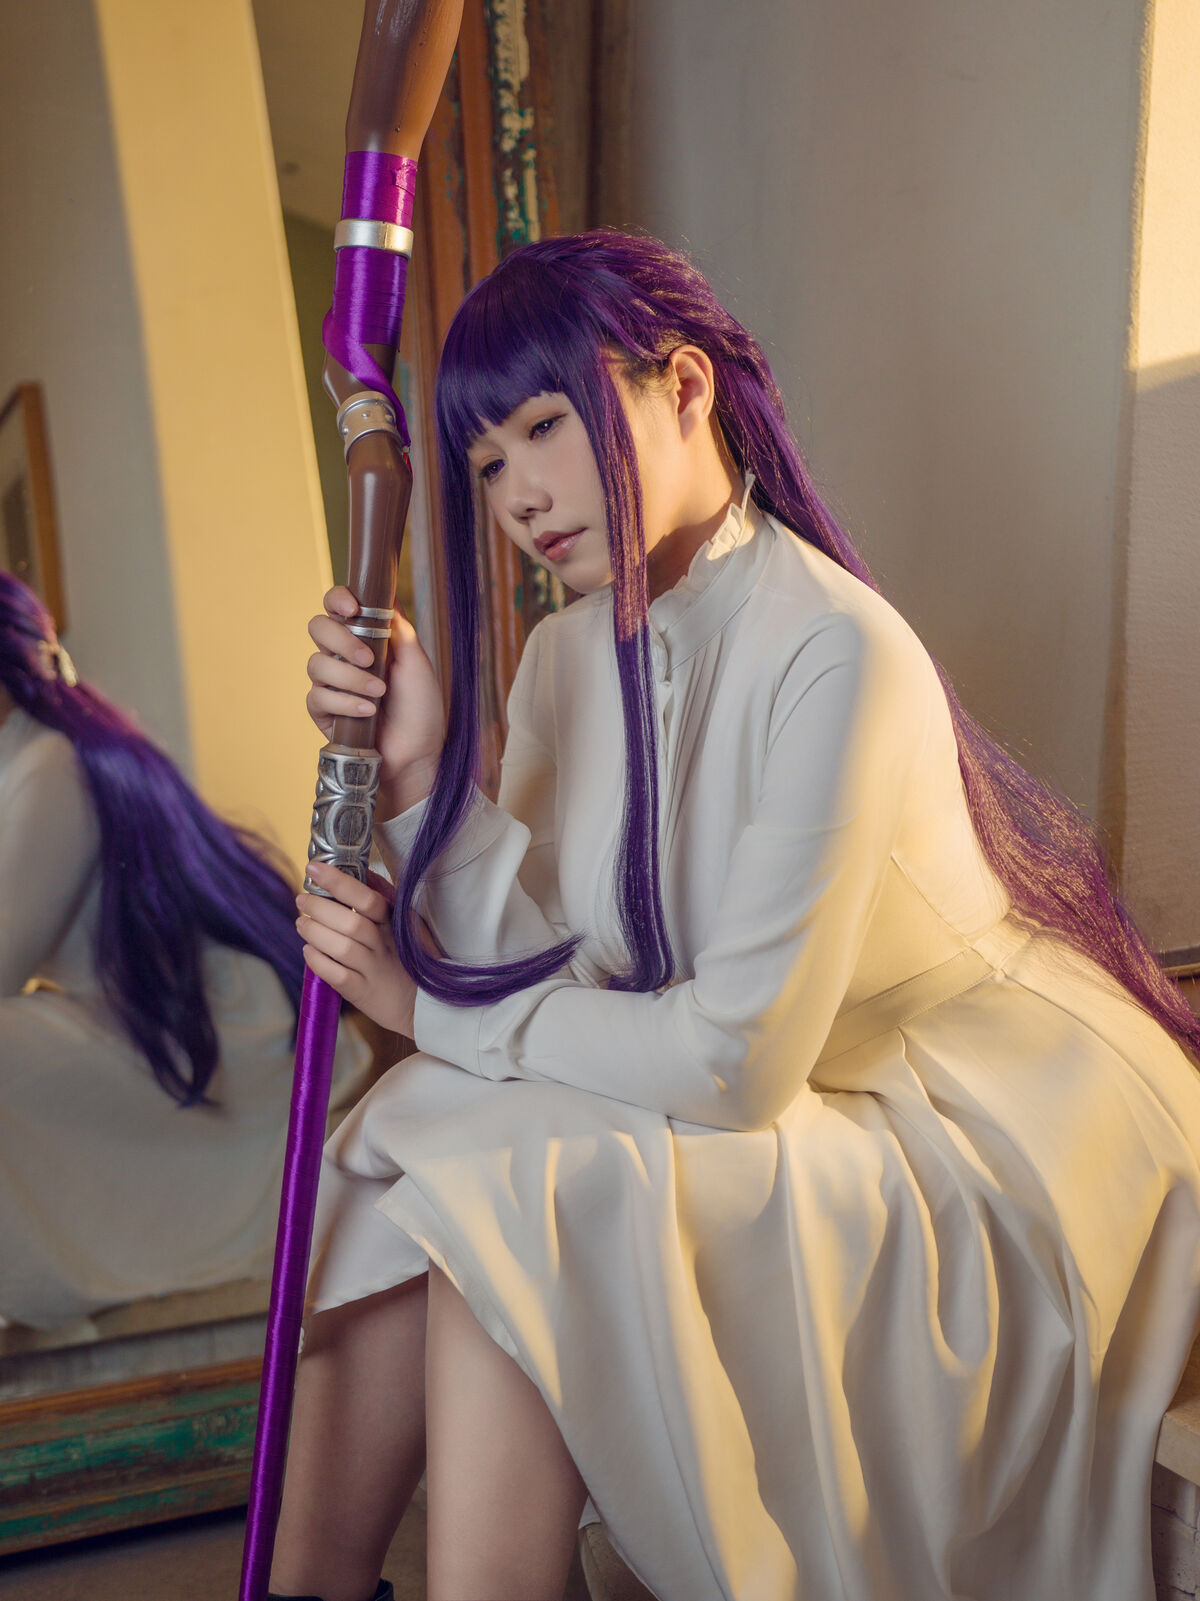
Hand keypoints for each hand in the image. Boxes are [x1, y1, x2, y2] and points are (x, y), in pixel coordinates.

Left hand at [296, 861, 416, 1035]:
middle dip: (320, 907)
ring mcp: (375, 970)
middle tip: (302, 900)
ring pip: (342, 948)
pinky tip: (309, 951)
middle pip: (351, 922)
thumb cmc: (407, 958)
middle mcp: (386, 946)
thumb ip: (385, 896)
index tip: (315, 868)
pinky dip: (318, 961)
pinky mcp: (363, 993)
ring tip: (302, 923)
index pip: (368, 898)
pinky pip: (338, 976)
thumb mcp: (405, 923)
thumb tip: (364, 871)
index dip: (339, 882)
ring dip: (315, 932)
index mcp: (395, 924)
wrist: (424, 1004)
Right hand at [305, 586, 444, 814]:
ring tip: (379, 693)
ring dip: (350, 677)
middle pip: (318, 627)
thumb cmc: (421, 709)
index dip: (337, 599)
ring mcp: (330, 683)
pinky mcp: (322, 711)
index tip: (353, 608)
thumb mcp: (417, 663)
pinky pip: (318, 697)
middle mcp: (343, 656)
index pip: (337, 606)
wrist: (418, 753)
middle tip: (368, 658)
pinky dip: (345, 702)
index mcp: (365, 638)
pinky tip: (368, 712)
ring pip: (316, 663)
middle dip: (341, 640)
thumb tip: (386, 594)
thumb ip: (399, 629)